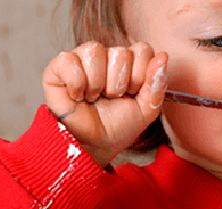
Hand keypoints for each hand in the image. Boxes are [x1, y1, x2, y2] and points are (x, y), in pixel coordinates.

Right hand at [42, 41, 167, 165]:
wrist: (93, 146)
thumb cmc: (118, 127)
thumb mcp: (147, 109)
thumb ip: (157, 84)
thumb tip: (163, 56)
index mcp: (129, 63)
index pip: (142, 49)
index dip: (140, 75)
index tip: (132, 93)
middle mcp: (106, 56)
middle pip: (121, 53)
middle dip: (118, 84)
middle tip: (110, 99)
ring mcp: (81, 59)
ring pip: (95, 50)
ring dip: (97, 83)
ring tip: (93, 98)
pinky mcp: (57, 67)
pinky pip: (69, 59)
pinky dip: (76, 83)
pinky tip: (77, 96)